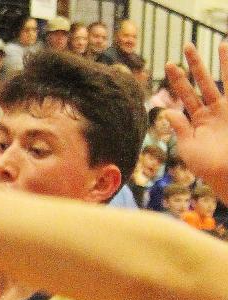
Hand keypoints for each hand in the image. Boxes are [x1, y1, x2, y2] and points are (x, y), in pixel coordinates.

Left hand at [165, 41, 227, 204]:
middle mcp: (211, 112)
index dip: (177, 80)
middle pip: (201, 82)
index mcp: (196, 121)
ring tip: (216, 43)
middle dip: (193, 65)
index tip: (169, 64)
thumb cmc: (207, 166)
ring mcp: (226, 109)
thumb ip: (180, 128)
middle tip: (186, 45)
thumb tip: (168, 110)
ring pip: (220, 80)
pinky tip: (226, 48)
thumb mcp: (188, 148)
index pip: (185, 96)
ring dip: (217, 62)